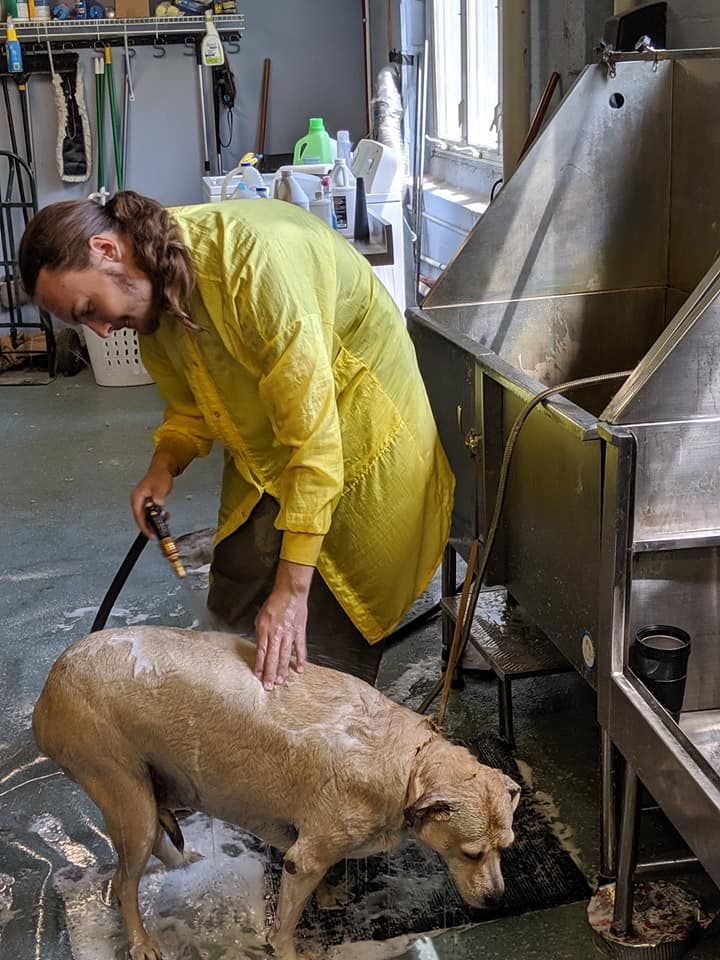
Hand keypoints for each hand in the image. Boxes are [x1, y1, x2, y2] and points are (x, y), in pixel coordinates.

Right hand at [130, 452, 176, 537]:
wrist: (163, 469)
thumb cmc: (159, 475)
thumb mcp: (160, 487)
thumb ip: (158, 496)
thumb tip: (158, 503)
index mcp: (137, 497)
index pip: (138, 516)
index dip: (144, 527)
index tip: (150, 535)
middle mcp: (138, 500)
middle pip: (141, 518)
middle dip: (150, 526)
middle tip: (157, 533)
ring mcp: (142, 501)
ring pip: (147, 516)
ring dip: (155, 521)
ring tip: (164, 523)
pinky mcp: (148, 501)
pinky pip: (151, 512)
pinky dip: (157, 516)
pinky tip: (164, 516)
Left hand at [255, 560, 312, 689]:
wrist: (290, 593)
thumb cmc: (274, 604)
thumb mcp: (260, 618)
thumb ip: (260, 634)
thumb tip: (261, 648)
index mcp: (265, 630)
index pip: (261, 652)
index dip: (260, 665)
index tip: (259, 676)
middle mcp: (276, 633)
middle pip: (273, 657)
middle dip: (270, 673)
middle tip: (269, 686)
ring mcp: (289, 633)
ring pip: (285, 655)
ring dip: (283, 670)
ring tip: (281, 682)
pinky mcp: (300, 631)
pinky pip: (300, 647)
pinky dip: (301, 659)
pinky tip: (300, 669)